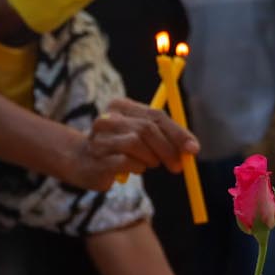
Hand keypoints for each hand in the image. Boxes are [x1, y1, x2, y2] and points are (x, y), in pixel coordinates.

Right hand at [61, 100, 199, 191]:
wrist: (81, 161)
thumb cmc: (119, 147)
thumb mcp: (141, 135)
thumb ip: (165, 137)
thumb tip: (191, 149)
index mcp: (121, 106)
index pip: (155, 116)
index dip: (177, 133)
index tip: (193, 149)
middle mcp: (108, 118)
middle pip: (146, 129)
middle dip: (168, 149)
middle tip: (178, 166)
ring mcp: (99, 138)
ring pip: (136, 145)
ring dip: (150, 159)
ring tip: (148, 163)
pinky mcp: (97, 158)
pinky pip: (126, 162)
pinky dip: (136, 167)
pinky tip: (133, 168)